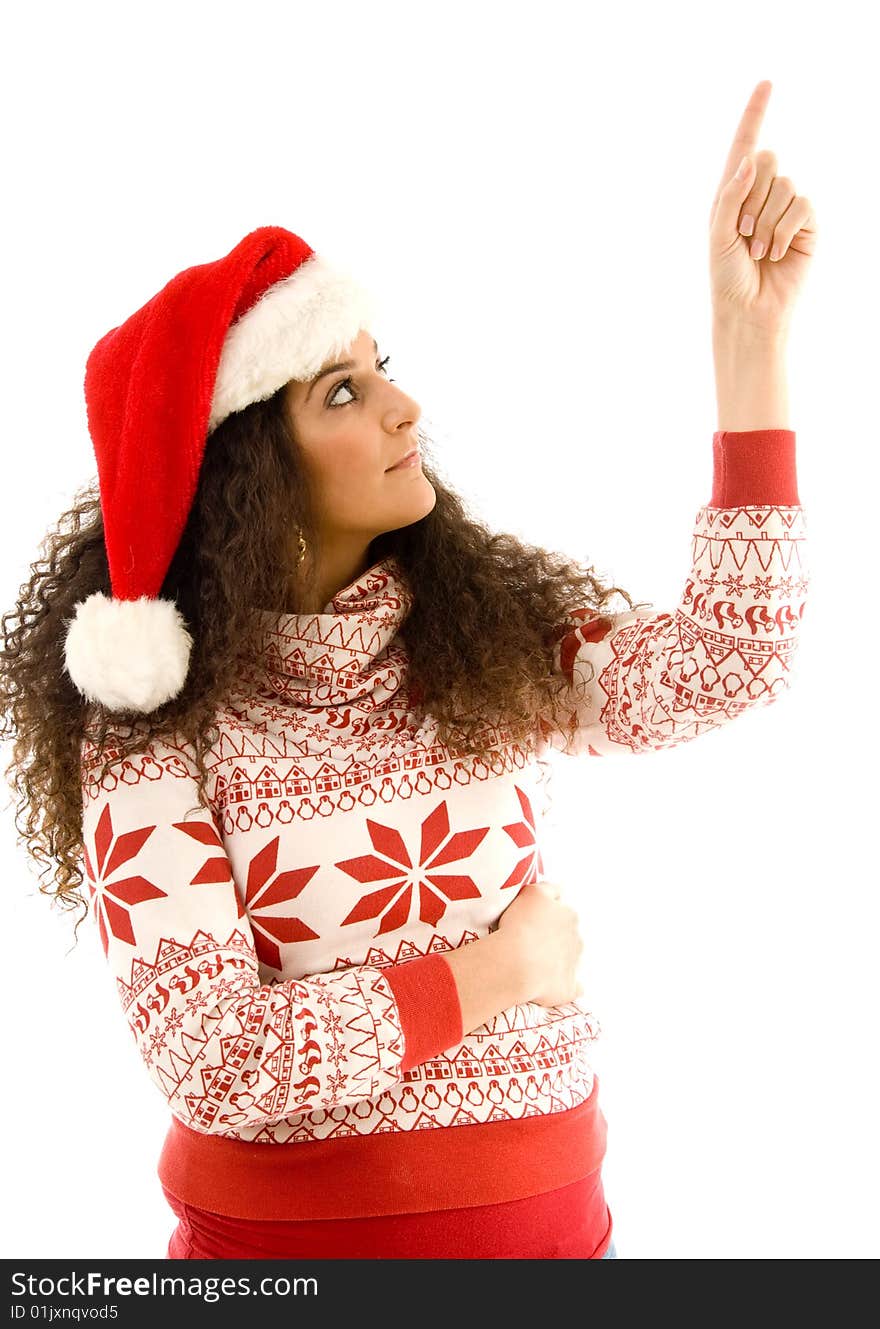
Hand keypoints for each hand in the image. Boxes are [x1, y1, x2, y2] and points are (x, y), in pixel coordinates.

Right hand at [495, 880, 584, 1006]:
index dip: (547, 916)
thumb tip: (559, 893)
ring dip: (557, 960)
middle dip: (554, 939)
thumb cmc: (521, 924)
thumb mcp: (532, 892)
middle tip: (530, 943)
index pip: (563, 912)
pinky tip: (552, 985)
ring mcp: (573, 966)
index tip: (532, 922)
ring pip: (570, 960)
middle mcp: (576, 940)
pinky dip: (565, 986)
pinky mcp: (568, 989)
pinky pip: (572, 988)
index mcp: (570, 917)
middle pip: (567, 937)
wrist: (516, 963)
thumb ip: (548, 888)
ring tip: (533, 964)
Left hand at [709, 80, 816, 339]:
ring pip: (785, 185)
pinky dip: (783, 230)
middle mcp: (760, 195)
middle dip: (752, 197)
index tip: (766, 83)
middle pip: (769, 160)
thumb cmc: (726, 276)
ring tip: (757, 252)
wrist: (748, 310)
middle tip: (743, 234)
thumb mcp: (717, 233)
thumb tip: (752, 159)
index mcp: (732, 193)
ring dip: (766, 222)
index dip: (755, 114)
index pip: (746, 145)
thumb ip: (730, 194)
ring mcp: (785, 208)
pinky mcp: (806, 224)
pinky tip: (774, 254)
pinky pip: (801, 206)